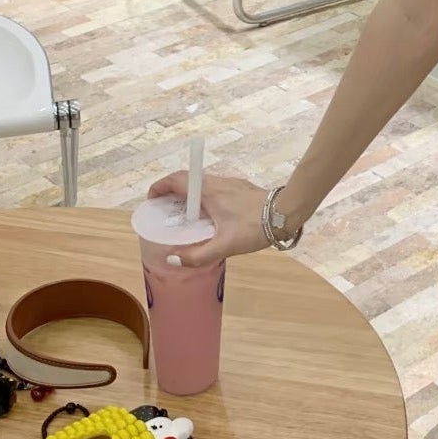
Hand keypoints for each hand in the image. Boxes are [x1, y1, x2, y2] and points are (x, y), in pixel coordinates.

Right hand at [147, 171, 271, 266]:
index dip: (160, 186)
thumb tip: (173, 258)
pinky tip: (207, 218)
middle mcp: (218, 183)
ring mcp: (230, 184)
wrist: (286, 212)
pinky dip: (202, 199)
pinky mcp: (239, 189)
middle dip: (171, 192)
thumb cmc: (255, 226)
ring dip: (188, 196)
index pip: (178, 179)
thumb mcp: (225, 245)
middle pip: (187, 181)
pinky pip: (213, 189)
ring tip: (182, 217)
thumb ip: (198, 255)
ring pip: (201, 185)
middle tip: (163, 211)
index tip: (151, 199)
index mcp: (210, 191)